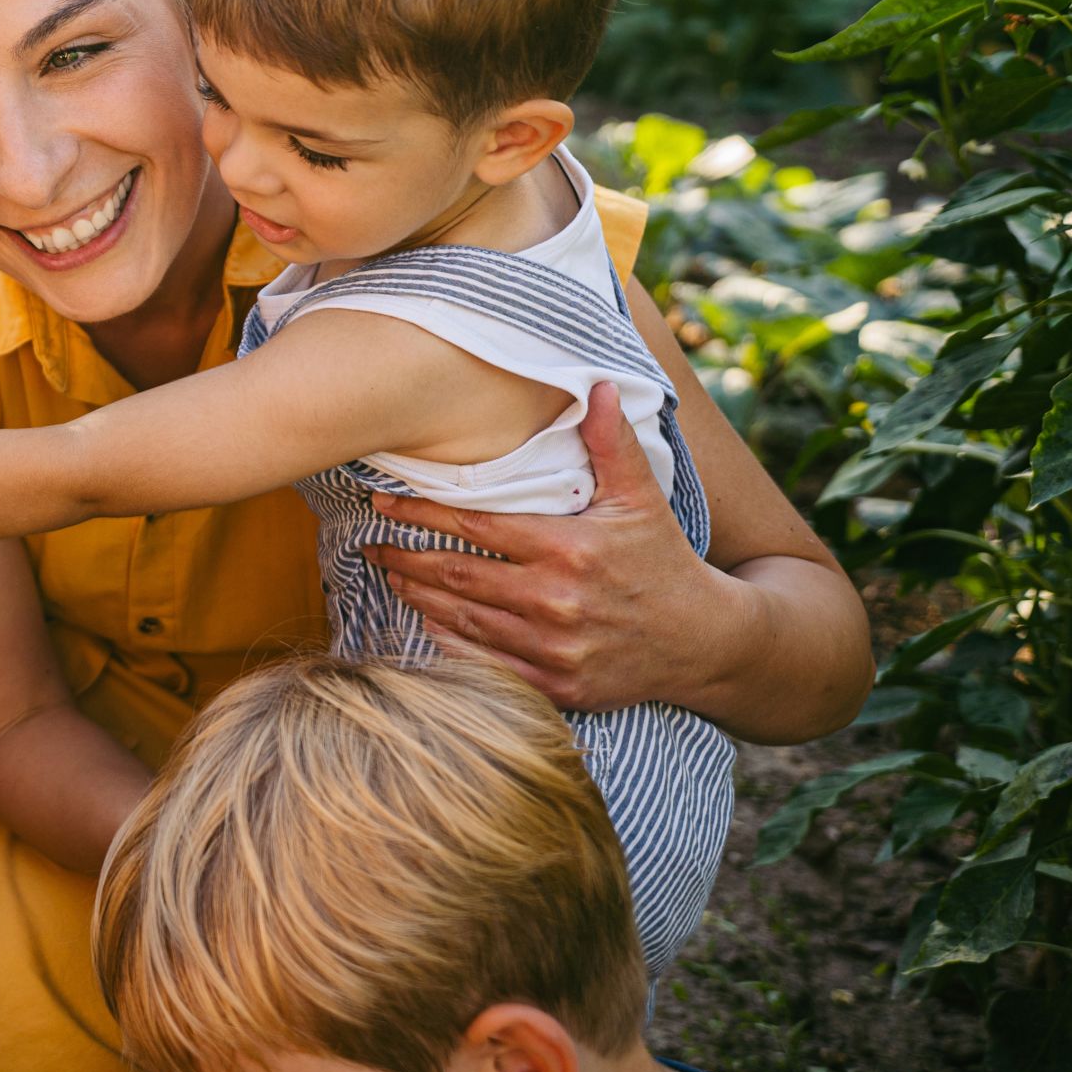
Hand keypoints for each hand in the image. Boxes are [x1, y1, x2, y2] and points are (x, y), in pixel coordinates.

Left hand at [360, 381, 749, 713]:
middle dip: (405, 558)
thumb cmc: (665, 562)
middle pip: (456, 576)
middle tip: (367, 545)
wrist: (704, 641)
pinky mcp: (556, 687)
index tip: (382, 502)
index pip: (474, 525)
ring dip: (418, 598)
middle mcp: (554, 601)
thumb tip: (598, 384)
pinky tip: (425, 625)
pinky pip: (484, 666)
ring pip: (462, 621)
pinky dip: (448, 645)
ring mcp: (553, 649)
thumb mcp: (642, 498)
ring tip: (389, 576)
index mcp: (567, 549)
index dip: (422, 513)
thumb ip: (611, 443)